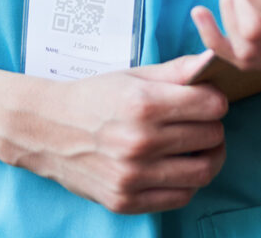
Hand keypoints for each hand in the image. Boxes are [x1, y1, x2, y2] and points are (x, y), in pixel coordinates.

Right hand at [4, 52, 228, 213]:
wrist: (45, 129)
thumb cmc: (92, 98)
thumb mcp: (132, 77)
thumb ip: (176, 71)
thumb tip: (213, 61)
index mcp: (143, 104)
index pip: (212, 106)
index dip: (215, 100)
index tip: (207, 100)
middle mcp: (139, 141)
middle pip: (211, 137)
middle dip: (214, 126)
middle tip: (204, 122)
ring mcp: (132, 175)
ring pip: (202, 171)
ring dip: (209, 157)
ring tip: (199, 147)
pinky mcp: (126, 200)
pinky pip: (180, 197)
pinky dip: (188, 183)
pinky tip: (178, 168)